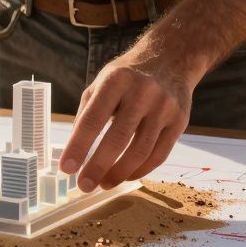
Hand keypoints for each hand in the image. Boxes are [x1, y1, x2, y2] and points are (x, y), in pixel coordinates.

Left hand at [58, 55, 195, 191]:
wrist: (170, 60)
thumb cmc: (127, 76)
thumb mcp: (101, 82)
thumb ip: (87, 113)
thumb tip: (74, 151)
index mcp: (116, 80)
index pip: (93, 119)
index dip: (78, 146)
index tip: (66, 169)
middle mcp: (142, 93)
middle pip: (118, 139)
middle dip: (98, 167)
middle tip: (84, 186)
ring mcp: (164, 108)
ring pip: (140, 152)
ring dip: (119, 174)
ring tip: (104, 184)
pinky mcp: (179, 122)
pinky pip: (158, 155)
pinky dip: (140, 171)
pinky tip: (125, 175)